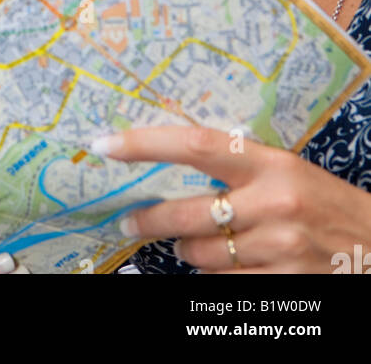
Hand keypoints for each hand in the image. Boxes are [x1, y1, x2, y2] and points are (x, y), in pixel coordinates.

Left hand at [94, 125, 370, 274]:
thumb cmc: (325, 203)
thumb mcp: (287, 171)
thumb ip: (238, 168)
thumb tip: (171, 166)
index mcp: (271, 164)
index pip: (196, 145)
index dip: (145, 145)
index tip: (106, 145)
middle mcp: (273, 205)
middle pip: (187, 215)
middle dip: (149, 221)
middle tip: (129, 220)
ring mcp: (278, 250)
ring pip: (201, 256)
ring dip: (191, 252)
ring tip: (203, 242)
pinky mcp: (282, 286)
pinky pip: (223, 285)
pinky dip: (217, 277)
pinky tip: (232, 265)